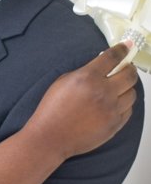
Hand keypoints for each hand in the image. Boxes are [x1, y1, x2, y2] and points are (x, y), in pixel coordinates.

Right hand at [30, 43, 137, 159]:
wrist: (50, 137)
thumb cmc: (52, 110)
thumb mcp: (63, 82)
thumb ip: (84, 72)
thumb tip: (103, 67)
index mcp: (88, 78)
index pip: (113, 57)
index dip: (122, 49)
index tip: (127, 46)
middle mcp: (103, 92)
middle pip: (130, 75)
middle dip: (130, 69)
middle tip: (127, 68)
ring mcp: (111, 110)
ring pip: (132, 94)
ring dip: (127, 88)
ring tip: (120, 88)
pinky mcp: (114, 125)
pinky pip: (128, 110)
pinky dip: (124, 105)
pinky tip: (116, 104)